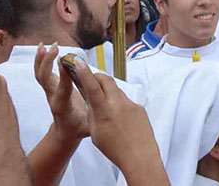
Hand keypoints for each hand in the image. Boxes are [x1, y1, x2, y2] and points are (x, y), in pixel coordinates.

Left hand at [34, 45, 88, 140]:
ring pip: (40, 75)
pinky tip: (43, 48)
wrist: (64, 133)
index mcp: (63, 106)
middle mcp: (53, 97)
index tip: (66, 61)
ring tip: (44, 45)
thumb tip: (107, 106)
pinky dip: (40, 60)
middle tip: (54, 48)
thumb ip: (96, 117)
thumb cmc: (78, 128)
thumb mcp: (89, 126)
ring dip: (40, 60)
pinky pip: (42, 73)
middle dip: (47, 63)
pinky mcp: (50, 87)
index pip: (62, 88)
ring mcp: (49, 92)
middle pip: (44, 79)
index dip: (63, 75)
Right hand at [68, 60, 165, 181]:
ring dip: (108, 92)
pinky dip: (119, 105)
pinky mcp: (139, 108)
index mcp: (104, 110)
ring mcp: (130, 104)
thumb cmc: (115, 149)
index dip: (84, 72)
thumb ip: (93, 115)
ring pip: (117, 91)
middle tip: (91, 79)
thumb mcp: (95, 133)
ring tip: (103, 105)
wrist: (139, 156)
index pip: (92, 86)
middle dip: (97, 77)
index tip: (78, 62)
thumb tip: (93, 104)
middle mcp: (118, 104)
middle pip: (107, 81)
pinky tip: (118, 118)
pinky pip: (126, 101)